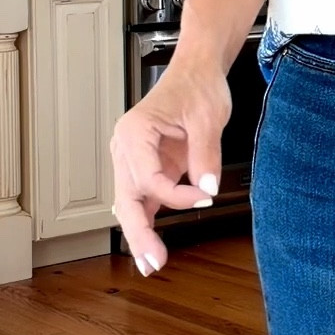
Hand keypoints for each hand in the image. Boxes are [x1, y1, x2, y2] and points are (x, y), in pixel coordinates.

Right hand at [109, 62, 231, 274]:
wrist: (197, 71)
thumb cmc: (196, 86)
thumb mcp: (207, 118)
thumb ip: (205, 154)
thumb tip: (206, 186)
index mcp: (134, 132)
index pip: (148, 178)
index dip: (177, 194)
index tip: (204, 196)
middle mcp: (127, 147)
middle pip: (127, 198)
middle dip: (139, 233)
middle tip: (153, 262)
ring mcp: (134, 158)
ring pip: (131, 203)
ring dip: (140, 234)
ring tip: (150, 263)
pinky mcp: (148, 166)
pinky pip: (144, 197)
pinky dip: (147, 221)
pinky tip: (150, 245)